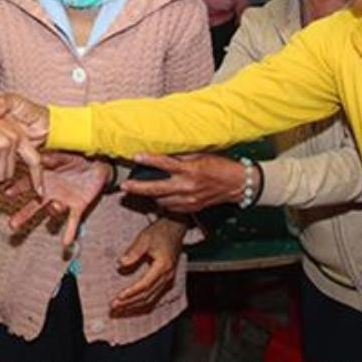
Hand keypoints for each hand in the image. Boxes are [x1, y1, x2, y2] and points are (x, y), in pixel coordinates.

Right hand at [3, 152, 109, 246]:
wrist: (98, 164)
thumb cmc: (78, 157)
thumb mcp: (65, 154)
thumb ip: (53, 157)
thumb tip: (40, 157)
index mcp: (46, 177)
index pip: (29, 184)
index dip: (18, 189)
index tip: (8, 193)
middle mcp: (52, 192)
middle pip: (35, 205)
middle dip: (24, 215)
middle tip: (12, 225)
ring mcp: (64, 200)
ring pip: (53, 211)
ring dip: (53, 211)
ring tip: (56, 206)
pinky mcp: (78, 206)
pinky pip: (73, 221)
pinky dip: (70, 231)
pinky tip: (65, 242)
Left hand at [111, 218, 186, 314]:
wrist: (175, 229)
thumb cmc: (160, 232)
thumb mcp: (145, 238)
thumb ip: (134, 251)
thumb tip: (121, 263)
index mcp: (163, 266)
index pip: (145, 285)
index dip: (130, 293)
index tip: (118, 298)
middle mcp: (167, 276)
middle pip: (147, 296)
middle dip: (129, 303)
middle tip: (114, 307)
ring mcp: (168, 280)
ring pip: (150, 299)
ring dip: (134, 305)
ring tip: (119, 309)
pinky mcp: (166, 280)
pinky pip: (153, 296)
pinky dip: (141, 302)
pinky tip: (131, 305)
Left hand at [120, 153, 245, 212]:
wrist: (237, 184)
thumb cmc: (220, 165)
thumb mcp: (201, 155)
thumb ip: (182, 157)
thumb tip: (164, 154)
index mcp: (190, 169)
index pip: (165, 163)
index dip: (149, 159)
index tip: (136, 156)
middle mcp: (188, 186)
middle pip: (157, 188)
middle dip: (138, 188)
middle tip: (124, 186)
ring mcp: (189, 199)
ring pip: (162, 201)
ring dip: (150, 196)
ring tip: (140, 190)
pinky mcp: (192, 208)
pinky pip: (172, 207)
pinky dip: (163, 202)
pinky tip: (159, 197)